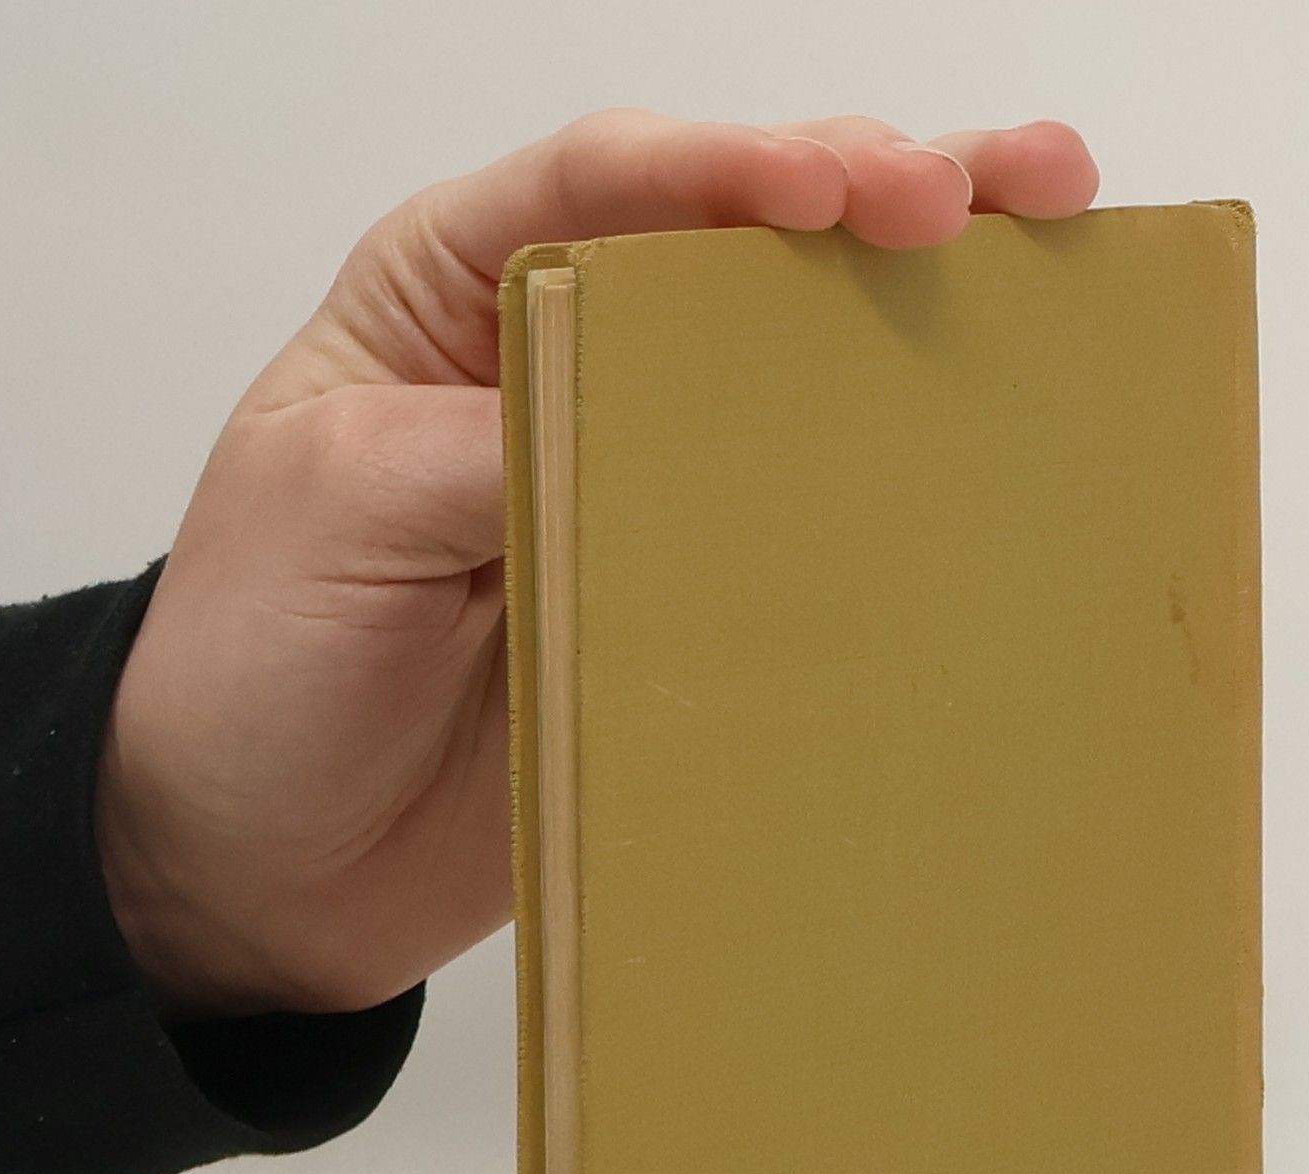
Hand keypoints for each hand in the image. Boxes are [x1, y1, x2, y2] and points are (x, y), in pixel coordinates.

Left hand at [95, 111, 1100, 1019]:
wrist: (267, 869)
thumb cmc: (254, 672)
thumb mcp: (334, 512)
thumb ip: (488, 440)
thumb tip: (666, 425)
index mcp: (456, 298)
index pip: (607, 187)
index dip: (734, 170)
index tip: (847, 191)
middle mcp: (569, 369)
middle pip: (739, 249)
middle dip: (879, 195)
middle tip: (1004, 192)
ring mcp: (642, 490)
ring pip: (797, 374)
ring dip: (923, 310)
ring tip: (1054, 251)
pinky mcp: (687, 606)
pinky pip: (802, 535)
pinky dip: (897, 490)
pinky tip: (991, 449)